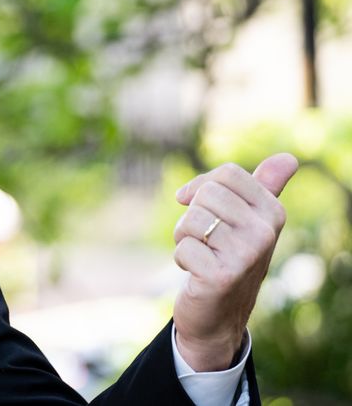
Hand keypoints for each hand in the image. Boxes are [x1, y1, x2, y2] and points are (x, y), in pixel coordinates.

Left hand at [171, 152, 296, 370]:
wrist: (219, 314)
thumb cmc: (230, 258)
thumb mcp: (250, 221)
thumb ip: (265, 188)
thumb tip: (290, 158)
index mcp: (273, 212)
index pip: (227, 174)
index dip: (203, 187)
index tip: (202, 206)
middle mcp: (265, 232)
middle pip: (206, 194)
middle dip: (194, 216)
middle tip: (207, 240)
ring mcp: (245, 255)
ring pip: (191, 219)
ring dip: (185, 238)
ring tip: (203, 255)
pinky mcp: (221, 275)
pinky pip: (183, 247)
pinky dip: (182, 259)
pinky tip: (197, 274)